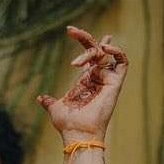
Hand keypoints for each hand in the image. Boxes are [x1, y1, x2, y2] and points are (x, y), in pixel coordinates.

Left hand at [37, 26, 127, 143]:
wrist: (77, 133)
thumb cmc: (68, 124)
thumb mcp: (55, 108)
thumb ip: (49, 102)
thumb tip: (40, 99)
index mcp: (86, 81)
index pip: (89, 56)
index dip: (83, 41)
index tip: (69, 30)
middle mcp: (98, 78)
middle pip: (97, 50)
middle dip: (85, 37)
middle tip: (70, 30)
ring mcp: (107, 80)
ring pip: (106, 54)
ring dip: (94, 48)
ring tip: (78, 59)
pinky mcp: (115, 84)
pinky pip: (123, 62)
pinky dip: (117, 52)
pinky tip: (105, 48)